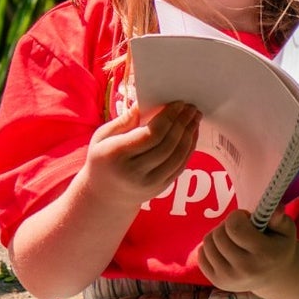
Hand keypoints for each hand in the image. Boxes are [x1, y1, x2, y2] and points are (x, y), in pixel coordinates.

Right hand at [82, 99, 198, 199]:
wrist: (105, 196)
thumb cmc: (103, 160)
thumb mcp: (102, 137)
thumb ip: (124, 120)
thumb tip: (144, 102)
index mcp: (117, 155)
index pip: (151, 134)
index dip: (168, 117)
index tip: (178, 103)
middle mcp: (135, 172)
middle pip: (167, 145)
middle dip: (182, 123)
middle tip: (190, 107)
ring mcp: (149, 183)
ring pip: (178, 156)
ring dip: (190, 134)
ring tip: (195, 118)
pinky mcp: (161, 188)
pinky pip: (180, 166)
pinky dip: (189, 148)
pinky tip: (191, 134)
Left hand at [197, 206, 298, 297]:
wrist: (274, 277)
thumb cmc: (278, 247)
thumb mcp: (286, 230)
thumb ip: (280, 218)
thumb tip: (276, 209)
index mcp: (265, 255)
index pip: (235, 227)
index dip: (237, 216)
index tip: (246, 218)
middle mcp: (246, 270)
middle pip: (219, 235)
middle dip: (227, 224)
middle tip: (239, 228)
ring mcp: (230, 278)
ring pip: (207, 243)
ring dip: (217, 234)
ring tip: (232, 238)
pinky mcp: (218, 282)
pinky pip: (201, 255)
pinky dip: (210, 247)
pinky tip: (224, 249)